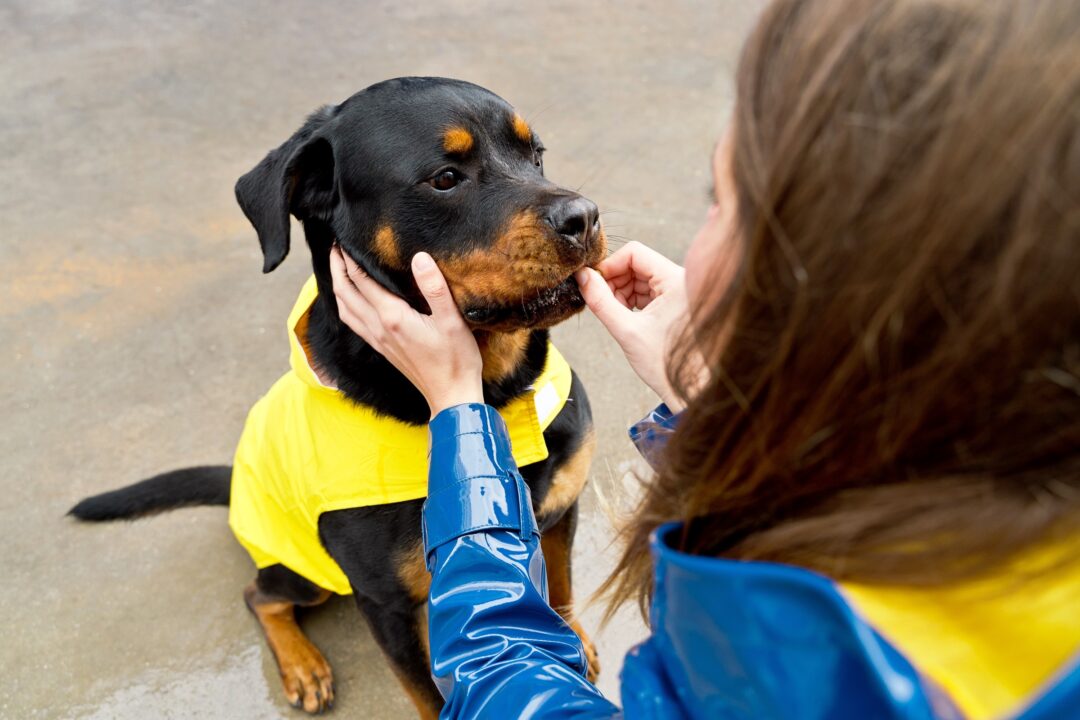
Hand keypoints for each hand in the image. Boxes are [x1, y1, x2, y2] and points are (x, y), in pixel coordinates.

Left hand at [329, 246, 483, 418]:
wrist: (451, 395)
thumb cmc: (456, 359)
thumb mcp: (452, 321)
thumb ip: (434, 288)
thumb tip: (419, 257)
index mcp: (392, 317)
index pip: (362, 280)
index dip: (350, 258)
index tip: (343, 239)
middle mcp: (378, 328)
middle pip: (346, 293)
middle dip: (337, 268)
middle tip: (334, 246)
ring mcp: (378, 340)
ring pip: (345, 309)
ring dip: (337, 286)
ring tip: (338, 268)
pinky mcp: (382, 348)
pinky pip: (353, 322)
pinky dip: (345, 306)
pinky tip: (350, 301)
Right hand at [575, 242, 702, 410]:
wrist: (691, 390)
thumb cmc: (666, 365)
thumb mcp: (626, 331)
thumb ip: (600, 301)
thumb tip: (582, 277)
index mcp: (676, 280)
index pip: (635, 252)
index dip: (610, 265)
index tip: (594, 283)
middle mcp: (681, 281)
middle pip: (637, 264)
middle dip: (614, 280)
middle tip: (600, 302)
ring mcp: (679, 292)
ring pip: (641, 278)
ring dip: (621, 292)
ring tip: (614, 315)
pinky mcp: (675, 304)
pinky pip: (648, 292)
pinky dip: (632, 301)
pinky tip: (625, 318)